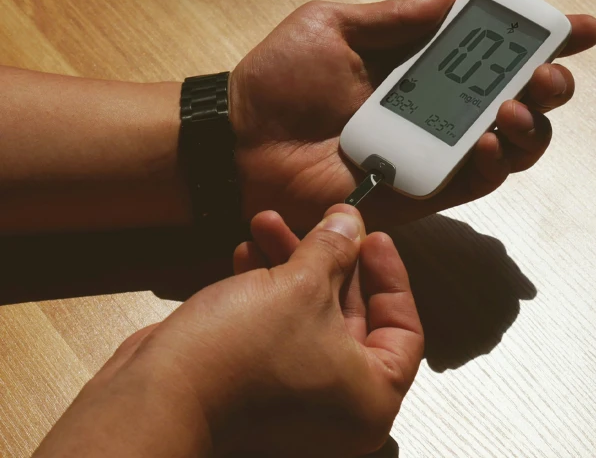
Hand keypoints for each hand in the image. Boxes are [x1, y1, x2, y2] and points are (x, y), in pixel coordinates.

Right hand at [35, 204, 421, 456]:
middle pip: (352, 317)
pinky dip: (266, 292)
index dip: (390, 275)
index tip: (373, 239)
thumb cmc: (237, 361)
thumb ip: (334, 249)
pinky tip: (247, 255)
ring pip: (308, 318)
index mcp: (370, 397)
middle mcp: (338, 407)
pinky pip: (277, 331)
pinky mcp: (258, 389)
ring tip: (269, 225)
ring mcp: (296, 402)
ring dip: (290, 266)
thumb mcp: (301, 286)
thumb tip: (349, 223)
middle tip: (324, 224)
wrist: (156, 399)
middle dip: (330, 260)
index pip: (404, 329)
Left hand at [230, 0, 595, 230]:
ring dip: (528, 126)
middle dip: (548, 87)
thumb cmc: (279, 82)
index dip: (538, 41)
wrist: (241, 142)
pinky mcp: (420, 191)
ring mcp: (431, 153)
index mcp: (418, 67)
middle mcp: (434, 111)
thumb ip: (393, 17)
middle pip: (516, 101)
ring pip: (508, 145)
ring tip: (514, 108)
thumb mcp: (332, 27)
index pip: (490, 53)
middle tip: (550, 76)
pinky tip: (487, 140)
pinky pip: (472, 182)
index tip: (576, 29)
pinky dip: (491, 162)